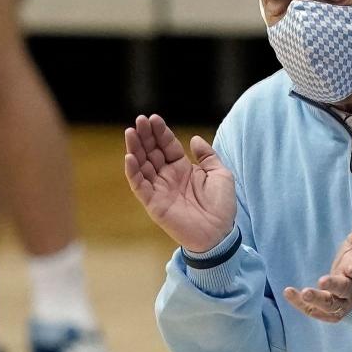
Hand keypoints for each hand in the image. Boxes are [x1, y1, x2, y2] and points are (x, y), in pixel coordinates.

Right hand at [124, 114, 236, 252]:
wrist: (220, 233)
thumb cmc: (222, 205)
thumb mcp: (220, 174)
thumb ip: (207, 156)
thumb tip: (195, 139)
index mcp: (183, 168)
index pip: (167, 146)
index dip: (160, 132)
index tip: (153, 118)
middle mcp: (168, 177)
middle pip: (152, 152)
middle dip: (145, 136)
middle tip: (139, 120)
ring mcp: (159, 189)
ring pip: (142, 166)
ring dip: (135, 149)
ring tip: (131, 132)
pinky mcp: (153, 203)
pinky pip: (139, 186)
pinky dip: (133, 172)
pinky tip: (130, 157)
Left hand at [284, 213, 351, 322]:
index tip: (349, 266)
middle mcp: (351, 292)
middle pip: (344, 290)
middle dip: (334, 286)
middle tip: (322, 281)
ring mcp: (340, 305)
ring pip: (329, 305)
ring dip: (316, 299)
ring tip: (304, 293)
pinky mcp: (327, 313)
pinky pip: (314, 311)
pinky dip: (301, 305)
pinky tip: (289, 293)